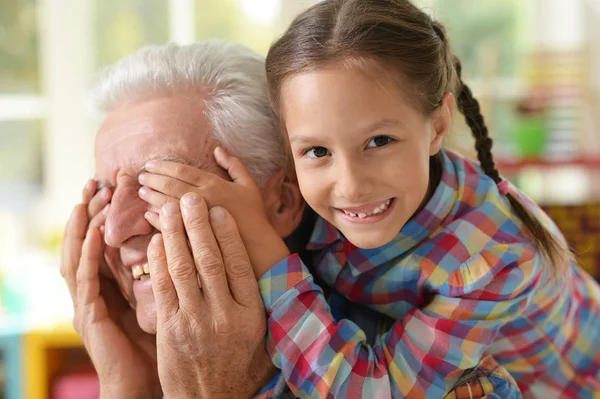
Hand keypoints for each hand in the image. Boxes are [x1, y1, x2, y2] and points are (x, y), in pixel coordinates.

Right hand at [60, 180, 160, 398]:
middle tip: (97, 182)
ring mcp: (88, 303)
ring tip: (89, 197)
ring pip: (80, 256)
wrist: (143, 383)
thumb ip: (168, 276)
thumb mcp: (165, 301)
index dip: (108, 215)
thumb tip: (189, 245)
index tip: (117, 186)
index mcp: (113, 286)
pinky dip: (88, 254)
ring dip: (84, 225)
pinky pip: (85, 280)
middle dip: (92, 212)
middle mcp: (96, 291)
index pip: (106, 243)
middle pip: (89, 243)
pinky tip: (95, 233)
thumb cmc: (160, 344)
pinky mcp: (88, 317)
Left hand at [138, 147, 288, 277]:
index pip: (183, 170)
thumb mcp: (248, 185)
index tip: (150, 164)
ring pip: (167, 202)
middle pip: (170, 184)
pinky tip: (147, 214)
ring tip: (141, 191)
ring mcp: (197, 218)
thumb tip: (217, 149)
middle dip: (152, 178)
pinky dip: (156, 218)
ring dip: (151, 195)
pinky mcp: (193, 236)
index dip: (164, 166)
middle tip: (141, 176)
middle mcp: (203, 199)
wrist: (258, 246)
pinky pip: (169, 225)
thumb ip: (234, 165)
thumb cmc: (254, 215)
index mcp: (214, 184)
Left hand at [148, 194, 276, 398]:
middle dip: (198, 224)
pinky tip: (156, 241)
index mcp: (249, 315)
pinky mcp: (169, 329)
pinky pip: (162, 288)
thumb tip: (271, 271)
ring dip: (175, 235)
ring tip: (170, 209)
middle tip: (191, 199)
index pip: (239, 264)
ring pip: (183, 268)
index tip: (219, 210)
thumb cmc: (239, 367)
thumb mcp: (262, 338)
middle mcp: (223, 315)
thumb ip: (262, 304)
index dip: (227, 234)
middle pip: (209, 260)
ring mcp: (193, 322)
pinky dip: (158, 261)